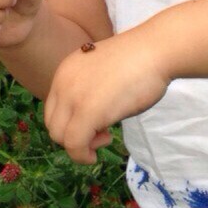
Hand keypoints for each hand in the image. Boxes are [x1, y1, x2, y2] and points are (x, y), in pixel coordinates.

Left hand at [43, 30, 170, 163]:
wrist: (155, 50)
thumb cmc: (140, 59)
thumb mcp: (103, 73)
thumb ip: (90, 89)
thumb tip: (94, 114)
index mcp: (65, 71)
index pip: (54, 108)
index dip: (71, 124)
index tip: (95, 125)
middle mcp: (63, 83)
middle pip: (53, 124)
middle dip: (73, 137)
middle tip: (102, 134)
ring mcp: (73, 97)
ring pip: (59, 137)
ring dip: (79, 146)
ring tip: (105, 137)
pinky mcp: (87, 112)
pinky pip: (74, 144)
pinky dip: (81, 156)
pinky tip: (95, 156)